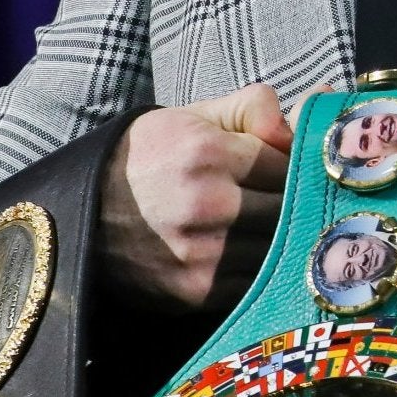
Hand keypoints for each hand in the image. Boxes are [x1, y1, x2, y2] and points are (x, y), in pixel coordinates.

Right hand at [99, 84, 292, 309]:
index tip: (301, 171)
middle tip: (303, 203)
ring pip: (281, 246)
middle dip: (299, 204)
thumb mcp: (196, 116)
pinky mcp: (194, 291)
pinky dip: (264, 271)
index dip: (300, 168)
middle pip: (292, 208)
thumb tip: (316, 105)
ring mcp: (201, 253)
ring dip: (286, 240)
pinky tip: (257, 258)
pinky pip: (257, 281)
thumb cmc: (150, 156)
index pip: (292, 164)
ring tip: (281, 229)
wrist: (80, 211)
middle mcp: (206, 204)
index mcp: (208, 153)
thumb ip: (256, 108)